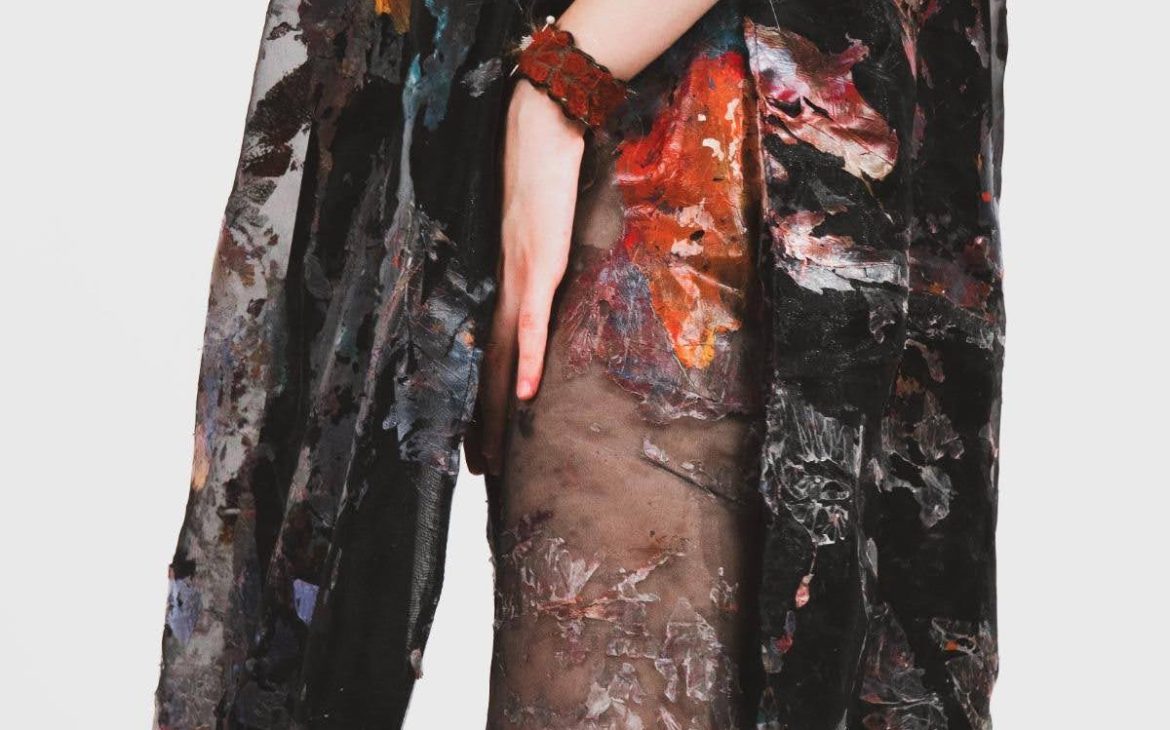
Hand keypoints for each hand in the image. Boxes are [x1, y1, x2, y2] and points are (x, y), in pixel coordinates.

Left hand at [465, 79, 585, 475]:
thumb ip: (537, 260)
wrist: (537, 134)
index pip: (490, 353)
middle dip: (483, 421)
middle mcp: (503, 290)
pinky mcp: (538, 266)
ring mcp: (518, 280)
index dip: (484, 397)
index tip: (476, 437)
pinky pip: (532, 323)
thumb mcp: (538, 229)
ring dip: (497, 409)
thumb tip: (544, 282)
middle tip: (478, 469)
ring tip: (491, 456)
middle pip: (490, 367)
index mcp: (502, 285)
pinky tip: (528, 395)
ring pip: (504, 358)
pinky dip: (531, 360)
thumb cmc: (538, 174)